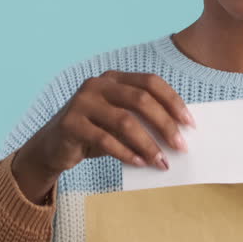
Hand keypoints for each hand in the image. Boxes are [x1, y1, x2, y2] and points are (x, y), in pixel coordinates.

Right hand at [13, 71, 194, 199]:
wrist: (52, 147)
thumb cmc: (94, 133)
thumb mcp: (119, 122)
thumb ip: (142, 121)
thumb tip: (178, 135)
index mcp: (113, 78)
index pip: (150, 82)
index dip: (173, 101)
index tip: (190, 124)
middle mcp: (97, 84)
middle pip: (141, 100)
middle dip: (165, 124)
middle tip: (181, 146)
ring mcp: (82, 102)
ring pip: (125, 121)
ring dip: (148, 144)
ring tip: (162, 162)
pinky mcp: (70, 124)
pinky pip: (105, 140)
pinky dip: (126, 153)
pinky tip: (140, 163)